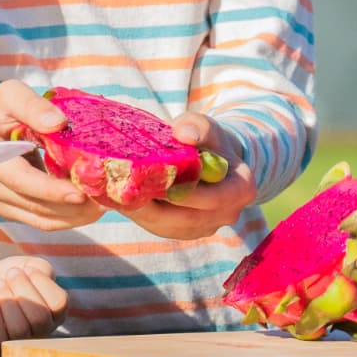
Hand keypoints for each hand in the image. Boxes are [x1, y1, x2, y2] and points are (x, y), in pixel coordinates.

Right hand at [0, 81, 102, 232]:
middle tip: (107, 197)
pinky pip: (40, 221)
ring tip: (104, 203)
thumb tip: (58, 123)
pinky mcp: (6, 211)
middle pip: (33, 204)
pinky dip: (67, 216)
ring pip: (40, 218)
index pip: (18, 177)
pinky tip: (89, 207)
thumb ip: (32, 105)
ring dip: (74, 215)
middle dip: (71, 205)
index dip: (49, 188)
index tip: (81, 193)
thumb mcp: (11, 95)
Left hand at [0, 257, 67, 348]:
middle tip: (10, 274)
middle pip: (39, 317)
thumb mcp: (29, 266)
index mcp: (54, 313)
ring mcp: (18, 341)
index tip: (27, 270)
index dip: (42, 282)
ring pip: (20, 328)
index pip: (59, 304)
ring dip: (6, 299)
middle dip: (21, 288)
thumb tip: (39, 279)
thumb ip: (42, 269)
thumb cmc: (7, 278)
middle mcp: (40, 331)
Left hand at [119, 113, 254, 240]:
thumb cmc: (207, 139)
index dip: (182, 192)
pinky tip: (120, 198)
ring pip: (169, 225)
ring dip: (141, 212)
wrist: (210, 156)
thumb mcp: (206, 126)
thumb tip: (183, 134)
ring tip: (115, 193)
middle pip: (186, 217)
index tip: (153, 180)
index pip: (211, 198)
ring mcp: (207, 226)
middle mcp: (228, 214)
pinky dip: (140, 214)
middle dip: (154, 205)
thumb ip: (197, 127)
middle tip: (122, 189)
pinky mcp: (186, 231)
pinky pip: (161, 227)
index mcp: (241, 190)